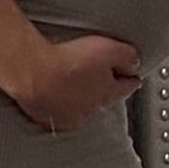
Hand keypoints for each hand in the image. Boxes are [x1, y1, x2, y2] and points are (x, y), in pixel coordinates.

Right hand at [10, 32, 143, 132]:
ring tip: (72, 84)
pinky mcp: (46, 118)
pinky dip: (57, 104)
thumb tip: (135, 62)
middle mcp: (90, 109)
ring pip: (80, 108)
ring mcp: (68, 116)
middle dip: (104, 89)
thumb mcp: (109, 49)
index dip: (131, 79)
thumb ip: (127, 56)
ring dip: (79, 98)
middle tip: (100, 78)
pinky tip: (51, 94)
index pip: (127, 87)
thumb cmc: (67, 61)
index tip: (133, 77)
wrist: (33, 73)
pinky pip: (56, 112)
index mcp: (108, 92)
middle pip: (103, 99)